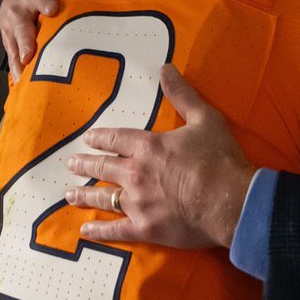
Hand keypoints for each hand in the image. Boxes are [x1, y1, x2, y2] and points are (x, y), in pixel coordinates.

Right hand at [0, 0, 99, 80]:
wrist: (19, 3)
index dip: (43, 2)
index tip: (52, 9)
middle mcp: (16, 13)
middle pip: (20, 27)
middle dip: (25, 40)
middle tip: (29, 54)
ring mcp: (10, 32)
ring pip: (13, 46)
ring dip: (18, 61)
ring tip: (24, 76)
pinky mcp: (9, 47)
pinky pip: (12, 61)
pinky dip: (17, 73)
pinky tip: (23, 85)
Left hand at [65, 64, 254, 248]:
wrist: (230, 201)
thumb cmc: (219, 159)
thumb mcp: (204, 118)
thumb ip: (182, 94)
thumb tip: (166, 68)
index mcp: (148, 146)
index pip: (116, 139)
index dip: (100, 138)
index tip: (88, 138)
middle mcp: (135, 173)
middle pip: (103, 167)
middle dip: (85, 164)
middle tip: (71, 164)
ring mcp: (137, 203)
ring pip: (103, 198)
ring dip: (84, 195)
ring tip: (69, 193)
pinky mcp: (144, 228)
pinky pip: (115, 231)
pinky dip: (99, 231)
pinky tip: (86, 229)